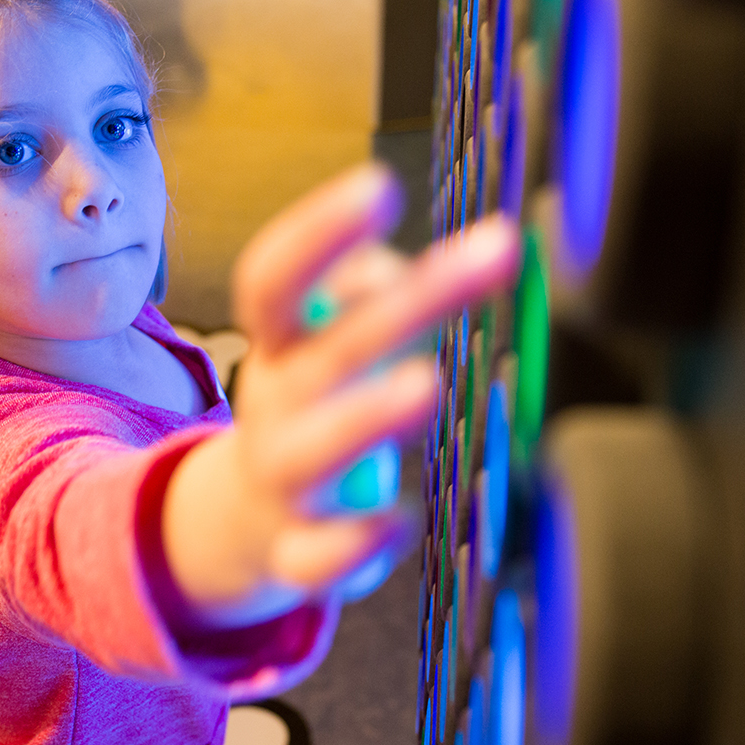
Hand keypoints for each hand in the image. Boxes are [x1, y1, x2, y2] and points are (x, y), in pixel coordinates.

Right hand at [162, 163, 520, 627]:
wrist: (247, 516)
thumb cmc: (314, 401)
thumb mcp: (319, 337)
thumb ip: (360, 292)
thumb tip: (393, 271)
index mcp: (278, 345)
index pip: (273, 280)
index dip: (318, 232)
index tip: (381, 187)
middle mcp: (275, 406)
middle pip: (332, 352)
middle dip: (412, 301)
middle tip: (496, 250)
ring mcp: (284, 482)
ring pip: (311, 453)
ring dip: (364, 416)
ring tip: (425, 384)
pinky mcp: (298, 552)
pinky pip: (316, 557)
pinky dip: (354, 544)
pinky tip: (402, 520)